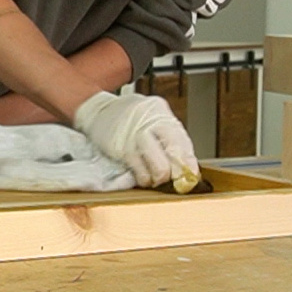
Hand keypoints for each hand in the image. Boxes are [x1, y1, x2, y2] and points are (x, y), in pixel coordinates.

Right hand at [72, 91, 200, 190]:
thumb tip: (187, 169)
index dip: (189, 165)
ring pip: (158, 167)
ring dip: (160, 179)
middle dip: (176, 173)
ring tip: (156, 178)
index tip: (191, 178)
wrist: (100, 112)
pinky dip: (144, 179)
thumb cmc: (131, 119)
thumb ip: (169, 140)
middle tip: (174, 180)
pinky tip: (143, 175)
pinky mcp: (120, 148)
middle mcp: (148, 122)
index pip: (182, 142)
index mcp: (161, 113)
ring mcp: (133, 135)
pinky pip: (139, 172)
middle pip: (173, 154)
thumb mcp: (154, 120)